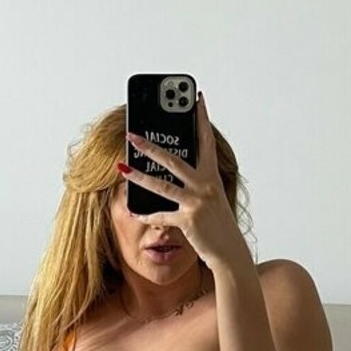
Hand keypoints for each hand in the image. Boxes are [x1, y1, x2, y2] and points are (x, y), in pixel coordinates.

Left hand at [123, 93, 245, 270]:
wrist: (230, 252)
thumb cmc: (218, 224)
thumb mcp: (211, 197)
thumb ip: (196, 181)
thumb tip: (169, 166)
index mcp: (211, 177)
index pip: (206, 141)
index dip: (202, 118)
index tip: (197, 98)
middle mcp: (205, 186)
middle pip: (173, 160)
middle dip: (150, 147)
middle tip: (132, 134)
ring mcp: (196, 203)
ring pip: (161, 186)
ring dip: (138, 176)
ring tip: (121, 166)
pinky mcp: (188, 221)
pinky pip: (161, 216)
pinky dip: (145, 214)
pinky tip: (132, 210)